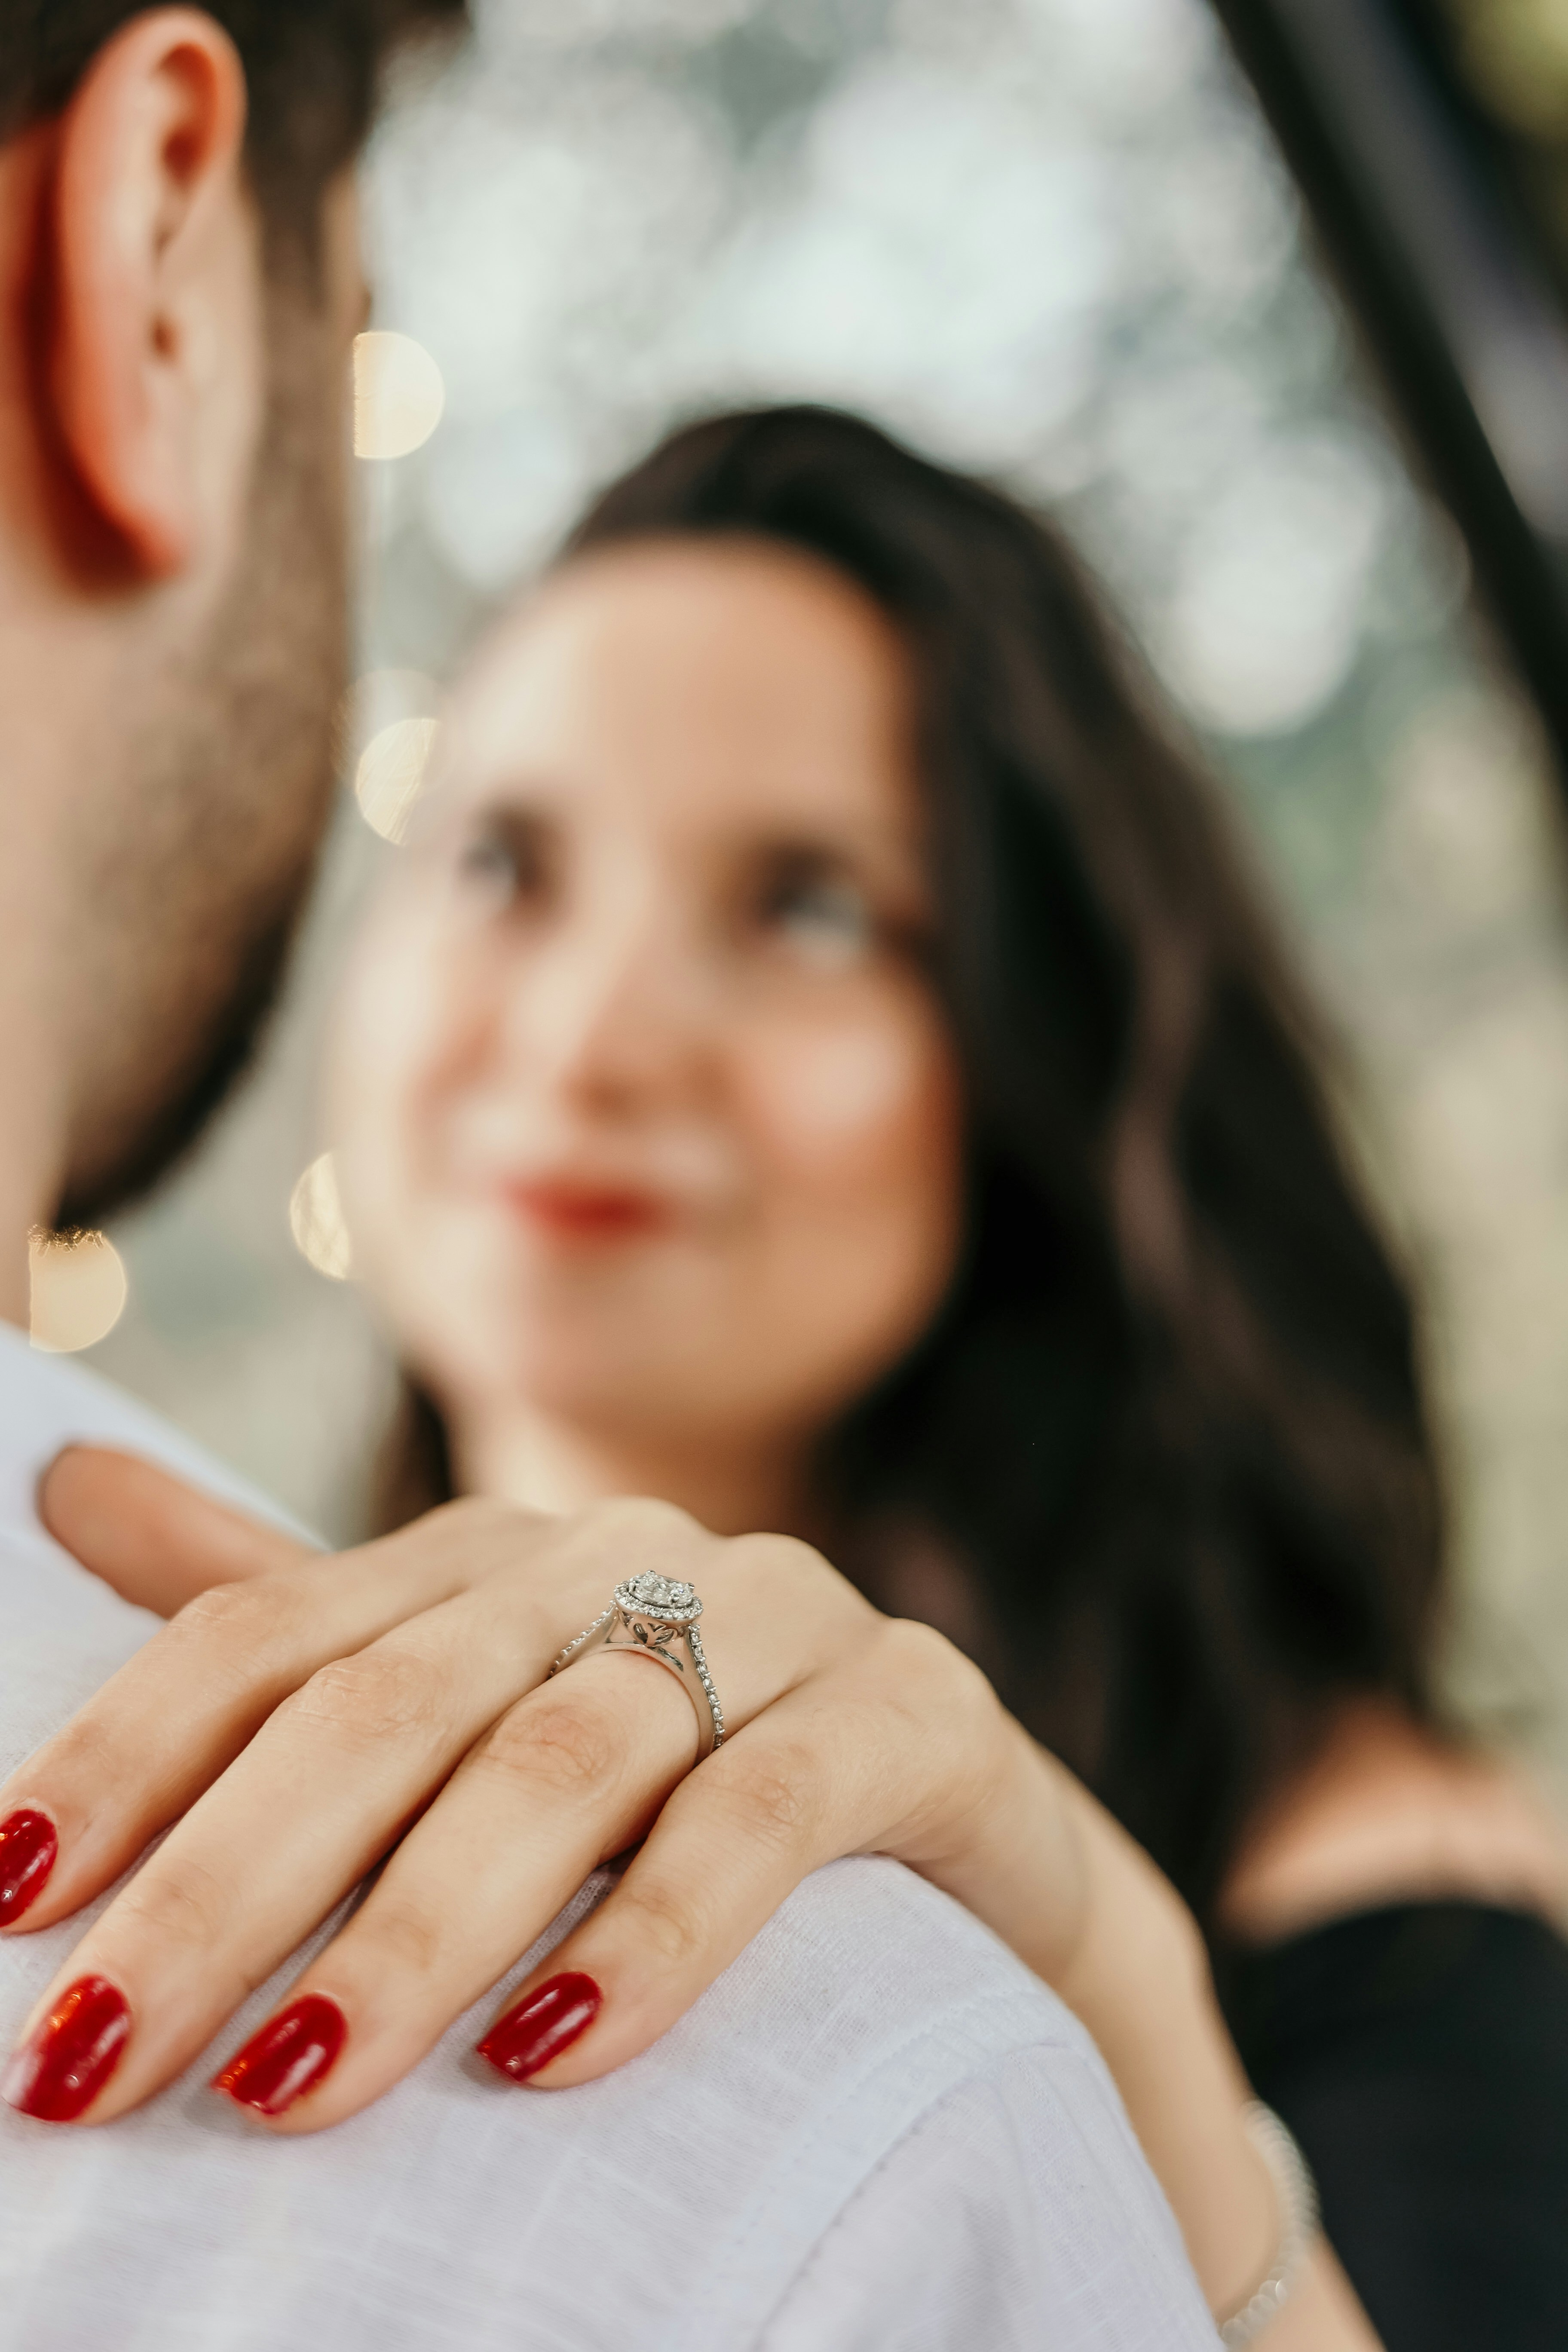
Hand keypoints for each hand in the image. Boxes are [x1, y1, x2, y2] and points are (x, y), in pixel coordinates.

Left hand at [1, 1448, 1040, 2134]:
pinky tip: (552, 2053)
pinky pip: (776, 1809)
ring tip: (290, 2087)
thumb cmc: (677, 1792)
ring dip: (417, 1930)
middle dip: (229, 1887)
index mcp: (492, 1556)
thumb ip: (294, 1630)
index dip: (123, 1755)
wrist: (960, 1843)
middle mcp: (624, 1558)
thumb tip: (64, 1480)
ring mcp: (781, 1619)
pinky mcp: (918, 1709)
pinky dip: (658, 1931)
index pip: (269, 1634)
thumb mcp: (470, 1712)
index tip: (1, 1903)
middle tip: (92, 2063)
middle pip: (394, 1705)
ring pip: (567, 1758)